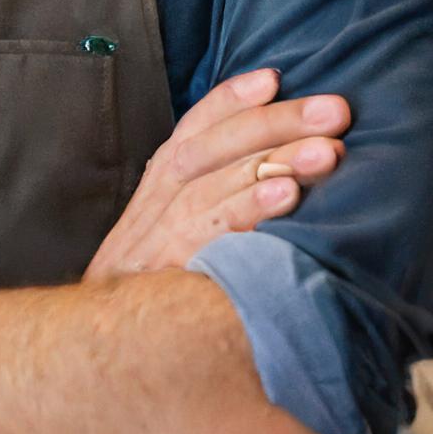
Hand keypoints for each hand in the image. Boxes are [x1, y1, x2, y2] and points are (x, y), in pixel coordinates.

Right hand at [84, 70, 350, 282]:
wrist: (98, 357)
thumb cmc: (154, 300)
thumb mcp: (172, 244)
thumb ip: (210, 207)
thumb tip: (277, 178)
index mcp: (157, 193)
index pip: (192, 131)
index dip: (229, 101)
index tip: (273, 76)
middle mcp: (154, 206)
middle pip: (210, 148)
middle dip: (275, 122)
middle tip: (334, 110)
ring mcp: (155, 239)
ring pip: (214, 183)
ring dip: (274, 160)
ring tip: (328, 150)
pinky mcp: (165, 272)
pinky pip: (208, 232)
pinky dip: (247, 207)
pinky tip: (288, 195)